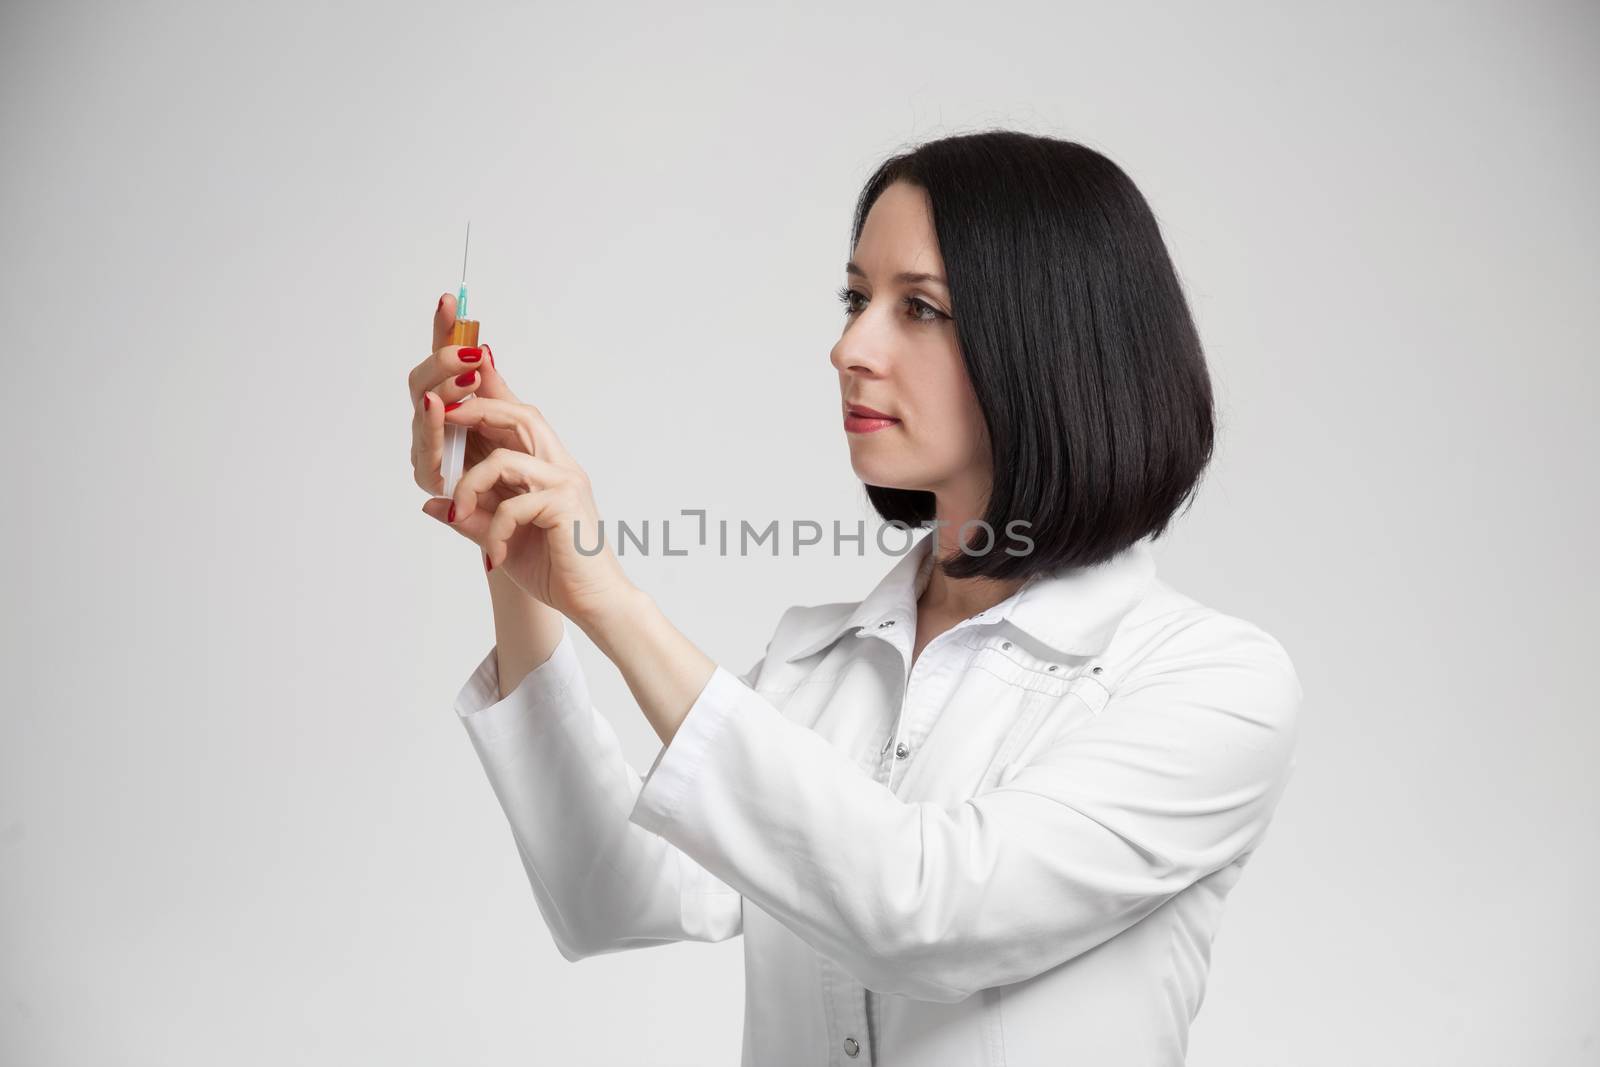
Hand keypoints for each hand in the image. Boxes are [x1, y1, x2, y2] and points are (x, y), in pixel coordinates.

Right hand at [408, 292, 507, 495]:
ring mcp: (429, 450)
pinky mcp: (432, 479)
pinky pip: (429, 447)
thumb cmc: (516, 476)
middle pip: (423, 380)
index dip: (444, 332)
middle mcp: (434, 425)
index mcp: (453, 406)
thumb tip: (485, 349)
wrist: (526, 529)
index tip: (450, 300)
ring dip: (442, 387)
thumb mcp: (512, 423)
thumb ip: (494, 390)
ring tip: (461, 372)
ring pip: (424, 407)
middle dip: (442, 360)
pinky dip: (433, 425)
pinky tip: (436, 404)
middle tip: (468, 353)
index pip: (444, 363)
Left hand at [409, 294, 634, 626]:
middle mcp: (556, 461)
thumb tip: (431, 499)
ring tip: (462, 509)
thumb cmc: (553, 568)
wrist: (595, 603)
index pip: (512, 407)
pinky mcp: (564, 504)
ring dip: (474, 478)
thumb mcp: (498, 537)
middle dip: (473, 405)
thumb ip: (471, 513)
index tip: (468, 342)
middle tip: (439, 413)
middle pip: (516, 411)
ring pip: (510, 449)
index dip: (490, 375)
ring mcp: (563, 480)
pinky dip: (494, 529)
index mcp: (540, 462)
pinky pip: (513, 502)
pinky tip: (493, 555)